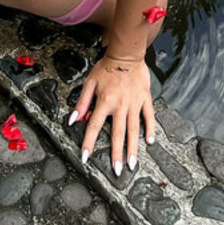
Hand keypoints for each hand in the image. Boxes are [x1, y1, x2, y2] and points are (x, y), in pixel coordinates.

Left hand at [72, 51, 155, 175]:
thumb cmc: (106, 68)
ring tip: (132, 164)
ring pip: (133, 129)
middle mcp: (120, 105)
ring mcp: (134, 103)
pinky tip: (150, 142)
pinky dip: (150, 129)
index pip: (95, 126)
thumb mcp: (89, 83)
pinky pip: (149, 117)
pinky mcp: (145, 99)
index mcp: (104, 101)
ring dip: (133, 148)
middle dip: (116, 154)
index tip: (85, 157)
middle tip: (117, 171)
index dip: (89, 142)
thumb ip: (82, 103)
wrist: (126, 54)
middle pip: (117, 133)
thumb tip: (73, 119)